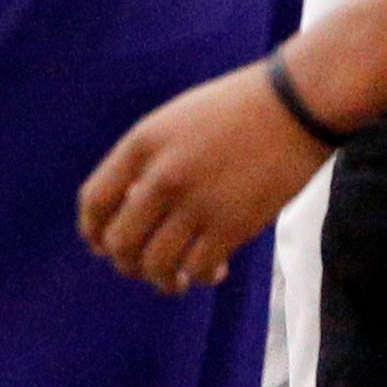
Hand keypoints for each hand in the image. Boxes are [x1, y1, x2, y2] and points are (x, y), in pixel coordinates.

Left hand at [77, 58, 328, 294]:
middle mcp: (161, 176)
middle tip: (140, 268)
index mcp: (141, 145)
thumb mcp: (175, 122)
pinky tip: (210, 272)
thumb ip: (148, 160)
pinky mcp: (234, 224)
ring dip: (160, 280)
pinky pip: (199, 268)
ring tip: (173, 280)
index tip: (99, 245)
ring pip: (155, 264)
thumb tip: (132, 206)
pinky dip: (199, 278)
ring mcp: (197, 202)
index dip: (91, 231)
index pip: (94, 200)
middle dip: (124, 263)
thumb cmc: (237, 110)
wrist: (295, 106)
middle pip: (120, 240)